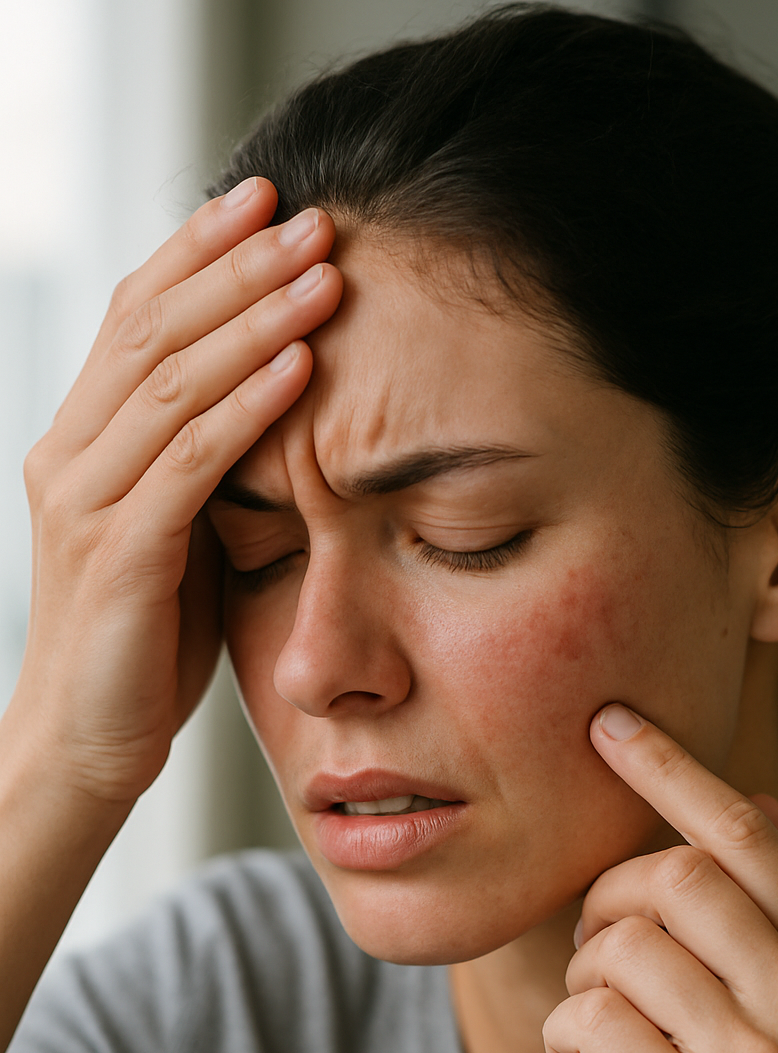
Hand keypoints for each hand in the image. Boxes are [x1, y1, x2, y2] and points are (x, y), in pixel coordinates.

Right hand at [8, 177, 340, 808]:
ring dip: (253, 320)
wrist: (90, 742)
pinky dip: (247, 409)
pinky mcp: (116, 557)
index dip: (197, 252)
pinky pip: (189, 463)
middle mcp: (68, 455)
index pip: (135, 318)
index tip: (264, 200)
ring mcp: (85, 503)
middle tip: (311, 216)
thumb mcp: (179, 532)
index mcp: (81, 441)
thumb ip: (204, 464)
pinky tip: (301, 368)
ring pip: (170, 383)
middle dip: (234, 265)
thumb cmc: (146, 641)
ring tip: (323, 273)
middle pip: (151, 330)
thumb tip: (276, 398)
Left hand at [542, 704, 777, 1052]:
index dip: (673, 768)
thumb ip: (768, 931)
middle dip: (605, 902)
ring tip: (596, 1035)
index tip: (609, 722)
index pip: (748, 837)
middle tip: (597, 961)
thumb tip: (750, 804)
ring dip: (582, 982)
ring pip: (620, 945)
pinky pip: (588, 1018)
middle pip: (673, 877)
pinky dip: (565, 1038)